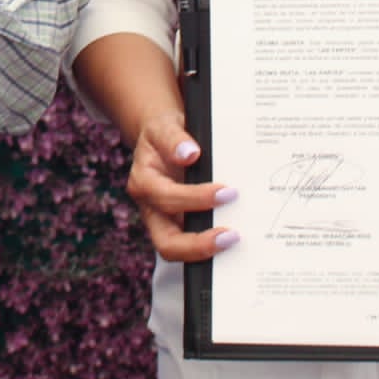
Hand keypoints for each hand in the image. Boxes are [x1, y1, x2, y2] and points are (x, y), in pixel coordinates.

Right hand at [127, 110, 238, 262]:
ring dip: (205, 251)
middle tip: (232, 235)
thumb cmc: (164, 134)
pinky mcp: (178, 228)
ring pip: (177, 251)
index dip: (196, 199)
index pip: (166, 198)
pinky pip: (191, 246)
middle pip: (166, 242)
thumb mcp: (164, 126)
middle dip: (198, 243)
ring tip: (234, 240)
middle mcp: (151, 208)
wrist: (161, 139)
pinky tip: (234, 243)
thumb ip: (174, 139)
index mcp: (143, 182)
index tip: (227, 192)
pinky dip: (211, 249)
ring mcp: (163, 222)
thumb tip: (189, 153)